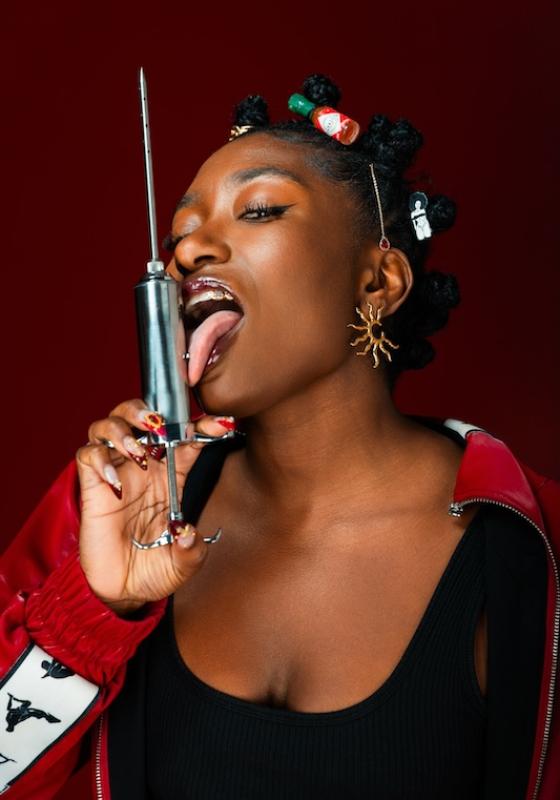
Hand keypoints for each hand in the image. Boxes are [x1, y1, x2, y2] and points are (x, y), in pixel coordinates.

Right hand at [76, 399, 233, 614]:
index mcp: (172, 474)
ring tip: (137, 450)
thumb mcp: (183, 564)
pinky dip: (99, 459)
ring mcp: (117, 473)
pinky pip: (88, 456)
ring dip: (122, 429)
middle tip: (158, 424)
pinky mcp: (92, 487)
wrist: (123, 590)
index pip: (186, 436)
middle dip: (148, 410)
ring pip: (109, 425)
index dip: (203, 425)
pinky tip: (115, 482)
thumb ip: (191, 550)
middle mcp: (144, 466)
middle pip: (140, 416)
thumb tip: (187, 532)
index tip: (221, 424)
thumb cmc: (155, 568)